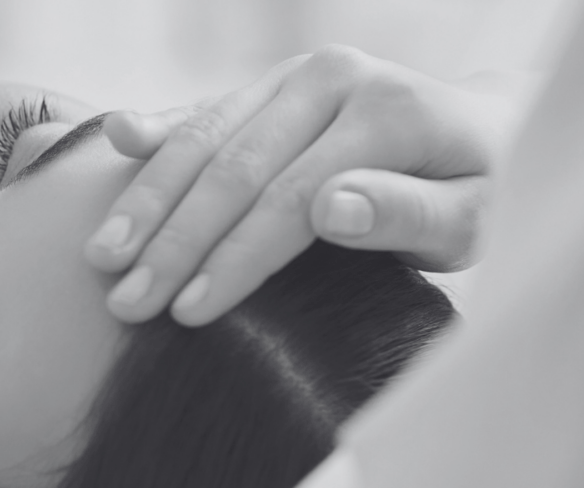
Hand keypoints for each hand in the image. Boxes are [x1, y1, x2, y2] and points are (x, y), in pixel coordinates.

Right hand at [87, 46, 517, 325]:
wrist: (480, 136)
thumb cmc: (477, 193)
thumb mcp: (473, 218)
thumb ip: (409, 213)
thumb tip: (331, 208)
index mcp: (385, 109)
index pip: (290, 196)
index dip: (235, 259)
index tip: (189, 313)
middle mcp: (330, 78)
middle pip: (233, 168)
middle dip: (171, 241)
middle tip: (125, 301)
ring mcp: (291, 77)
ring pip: (203, 138)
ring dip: (147, 200)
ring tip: (103, 255)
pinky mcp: (265, 86)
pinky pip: (202, 110)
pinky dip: (155, 129)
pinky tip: (116, 138)